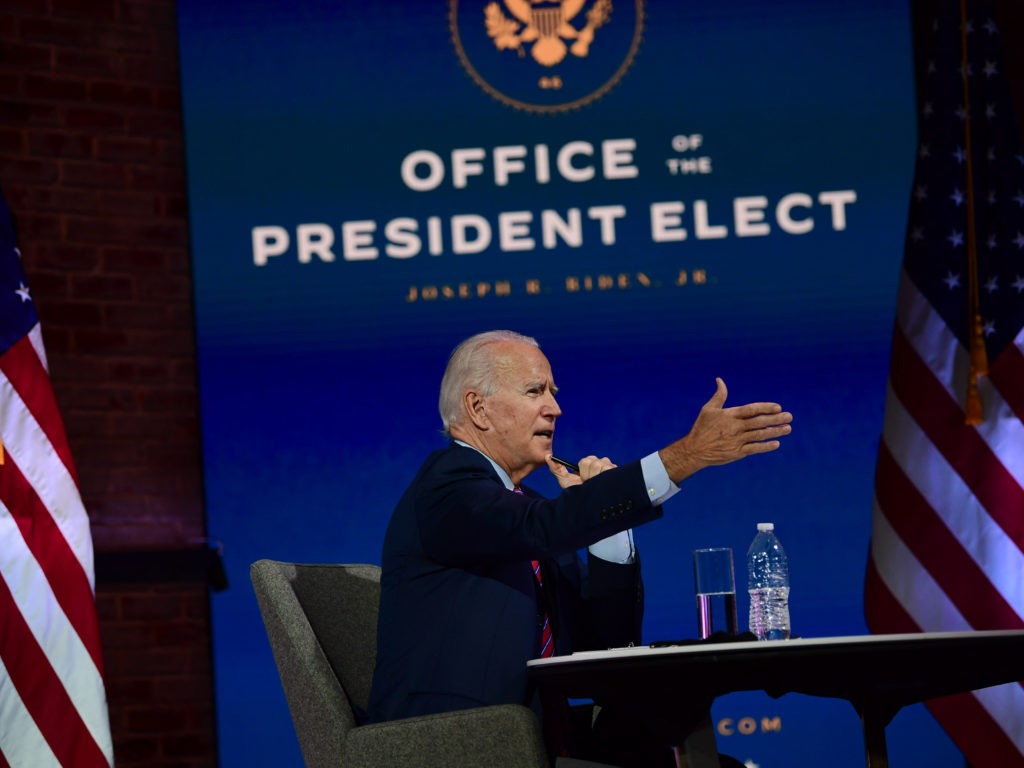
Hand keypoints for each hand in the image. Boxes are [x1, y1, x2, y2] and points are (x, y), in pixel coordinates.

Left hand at [546, 454, 616, 488]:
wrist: (589, 506)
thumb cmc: (578, 494)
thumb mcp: (566, 482)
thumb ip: (557, 469)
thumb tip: (547, 456)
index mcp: (588, 465)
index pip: (586, 460)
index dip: (582, 469)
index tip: (581, 477)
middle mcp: (599, 465)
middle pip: (591, 460)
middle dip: (587, 473)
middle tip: (588, 483)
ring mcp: (608, 468)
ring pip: (599, 464)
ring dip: (595, 476)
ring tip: (595, 484)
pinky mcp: (616, 472)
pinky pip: (608, 468)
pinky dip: (604, 476)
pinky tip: (603, 483)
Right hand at [658, 378, 791, 483]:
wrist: (694, 450)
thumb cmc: (702, 427)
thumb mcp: (708, 409)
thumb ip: (719, 395)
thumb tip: (720, 380)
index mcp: (729, 415)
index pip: (751, 409)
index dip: (765, 408)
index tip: (778, 407)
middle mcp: (735, 427)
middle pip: (759, 422)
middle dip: (776, 419)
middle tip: (789, 416)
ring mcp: (737, 440)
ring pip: (759, 435)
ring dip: (775, 432)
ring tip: (788, 428)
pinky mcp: (737, 452)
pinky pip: (754, 449)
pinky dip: (766, 446)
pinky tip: (776, 443)